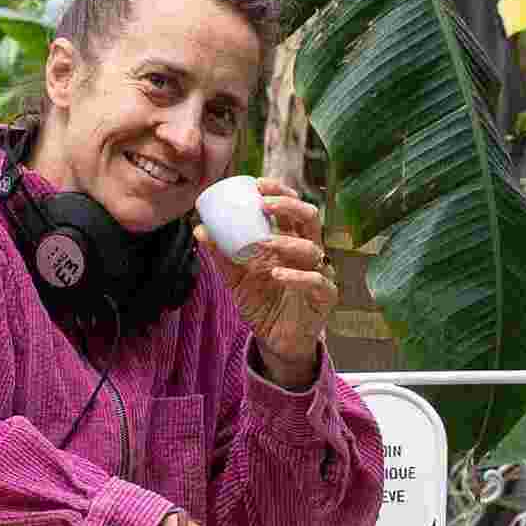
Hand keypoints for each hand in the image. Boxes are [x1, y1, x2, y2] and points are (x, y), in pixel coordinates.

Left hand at [217, 178, 335, 386]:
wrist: (275, 340)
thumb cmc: (261, 302)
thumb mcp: (236, 277)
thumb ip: (221, 254)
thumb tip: (199, 229)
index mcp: (289, 240)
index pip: (291, 207)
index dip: (279, 192)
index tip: (257, 184)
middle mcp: (308, 252)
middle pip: (310, 217)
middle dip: (289, 205)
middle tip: (264, 203)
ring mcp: (320, 272)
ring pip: (313, 248)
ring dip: (286, 242)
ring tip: (261, 243)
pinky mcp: (325, 297)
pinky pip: (317, 281)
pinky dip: (297, 276)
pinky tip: (277, 274)